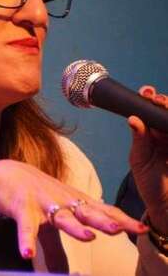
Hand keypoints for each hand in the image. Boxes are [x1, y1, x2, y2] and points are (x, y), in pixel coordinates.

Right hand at [0, 160, 146, 258]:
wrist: (3, 174)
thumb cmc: (33, 197)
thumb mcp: (48, 224)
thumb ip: (57, 251)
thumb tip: (63, 275)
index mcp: (73, 203)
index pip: (102, 210)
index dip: (120, 219)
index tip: (140, 229)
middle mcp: (62, 202)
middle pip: (86, 212)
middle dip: (103, 221)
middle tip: (119, 229)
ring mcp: (43, 204)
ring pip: (61, 217)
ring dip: (74, 227)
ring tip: (89, 237)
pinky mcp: (22, 209)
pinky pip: (25, 226)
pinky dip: (25, 240)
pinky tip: (27, 254)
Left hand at [128, 85, 167, 232]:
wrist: (166, 206)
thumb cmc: (150, 183)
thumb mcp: (140, 160)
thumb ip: (140, 140)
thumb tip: (133, 119)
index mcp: (152, 134)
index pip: (151, 112)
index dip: (149, 100)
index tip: (145, 92)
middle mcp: (167, 135)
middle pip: (166, 113)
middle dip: (162, 102)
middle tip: (155, 98)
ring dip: (167, 111)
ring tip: (161, 104)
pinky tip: (167, 123)